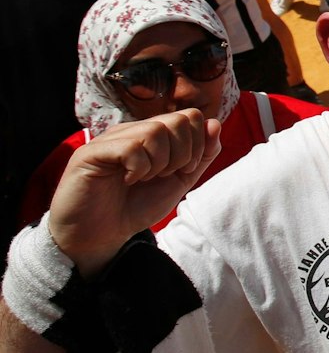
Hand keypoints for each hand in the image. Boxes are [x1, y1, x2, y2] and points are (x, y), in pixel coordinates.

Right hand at [47, 110, 221, 276]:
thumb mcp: (179, 180)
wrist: (100, 235)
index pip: (190, 117)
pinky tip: (129, 180)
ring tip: (144, 178)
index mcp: (152, 133)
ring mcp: (110, 139)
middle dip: (182, 154)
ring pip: (155, 131)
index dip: (197, 145)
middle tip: (163, 176)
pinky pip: (130, 147)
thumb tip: (215, 123)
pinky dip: (139, 168)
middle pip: (177, 120)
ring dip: (160, 162)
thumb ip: (201, 154)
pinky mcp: (90, 152)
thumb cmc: (136, 206)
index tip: (183, 170)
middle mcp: (131, 130)